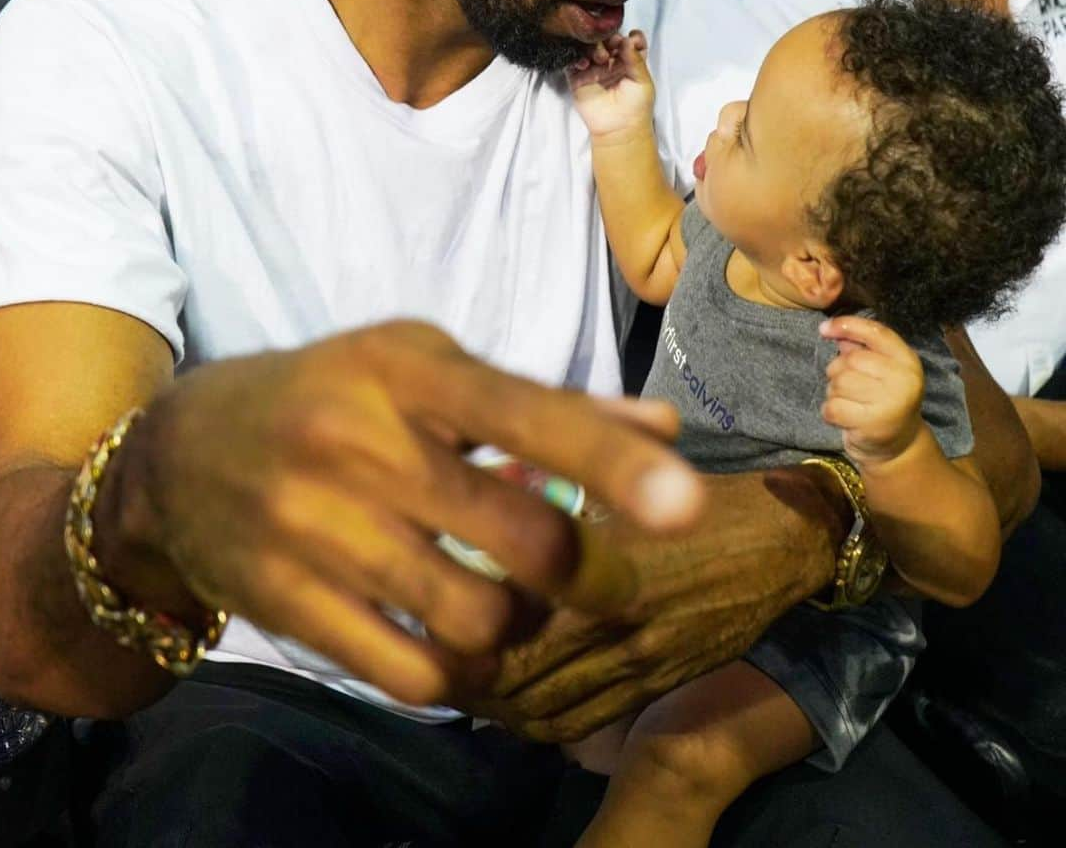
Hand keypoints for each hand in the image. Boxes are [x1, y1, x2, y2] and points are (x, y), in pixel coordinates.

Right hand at [112, 321, 703, 709]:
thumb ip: (544, 402)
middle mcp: (360, 444)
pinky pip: (410, 673)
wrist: (177, 454)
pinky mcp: (286, 604)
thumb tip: (664, 426)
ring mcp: (317, 529)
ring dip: (518, 624)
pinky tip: (446, 638)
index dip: (611, 460)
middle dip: (586, 572)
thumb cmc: (331, 395)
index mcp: (405, 370)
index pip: (524, 413)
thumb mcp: (422, 366)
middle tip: (596, 575)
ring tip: (509, 602)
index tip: (686, 505)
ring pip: (477, 618)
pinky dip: (452, 672)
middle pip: (522, 539)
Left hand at [461, 467, 839, 741]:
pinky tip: (515, 704)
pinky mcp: (658, 686)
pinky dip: (541, 721)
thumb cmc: (694, 493)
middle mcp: (621, 630)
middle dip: (466, 677)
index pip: (513, 624)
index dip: (462, 629)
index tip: (428, 610)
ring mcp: (642, 667)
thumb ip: (561, 499)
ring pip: (548, 710)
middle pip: (520, 679)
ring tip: (460, 686)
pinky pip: (585, 721)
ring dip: (498, 707)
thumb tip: (494, 499)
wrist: (781, 540)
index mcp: (606, 571)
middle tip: (426, 657)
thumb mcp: (624, 485)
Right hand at [567, 31, 654, 138]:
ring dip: (594, 48)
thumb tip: (628, 38)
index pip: (627, 41)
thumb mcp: (643, 80)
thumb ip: (636, 59)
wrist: (620, 129)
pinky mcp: (578, 79)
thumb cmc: (636, 107)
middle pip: (606, 41)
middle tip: (612, 45)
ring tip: (601, 57)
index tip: (630, 39)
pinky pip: (573, 63)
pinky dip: (577, 59)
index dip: (629, 37)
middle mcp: (611, 63)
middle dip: (608, 39)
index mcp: (628, 61)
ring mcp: (593, 70)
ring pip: (589, 49)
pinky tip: (585, 64)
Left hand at [819, 316, 925, 465]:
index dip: (847, 325)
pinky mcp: (873, 425)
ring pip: (839, 382)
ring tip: (849, 402)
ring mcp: (890, 403)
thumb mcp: (880, 371)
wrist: (898, 446)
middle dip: (838, 370)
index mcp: (907, 360)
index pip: (875, 332)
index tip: (823, 328)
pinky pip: (833, 407)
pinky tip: (844, 417)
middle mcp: (903, 379)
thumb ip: (860, 348)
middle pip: (851, 359)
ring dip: (834, 392)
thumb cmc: (883, 400)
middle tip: (848, 387)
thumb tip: (832, 329)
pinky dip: (830, 412)